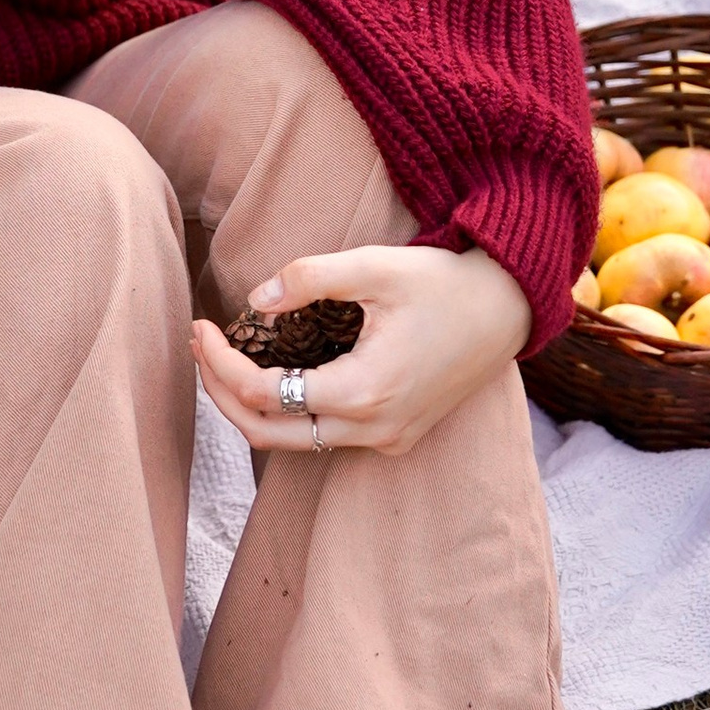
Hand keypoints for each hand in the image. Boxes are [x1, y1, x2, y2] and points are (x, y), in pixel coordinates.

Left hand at [193, 245, 533, 461]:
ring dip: (252, 407)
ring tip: (224, 359)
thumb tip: (256, 299)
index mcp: (363, 392)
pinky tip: (274, 373)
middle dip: (221, 395)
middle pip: (266, 435)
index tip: (200, 325)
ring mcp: (386, 440)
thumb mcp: (375, 266)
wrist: (510, 309)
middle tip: (200, 348)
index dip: (219, 362)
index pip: (262, 393)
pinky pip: (325, 436)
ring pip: (294, 442)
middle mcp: (373, 430)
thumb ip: (310, 276)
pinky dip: (289, 412)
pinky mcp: (397, 436)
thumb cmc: (444, 283)